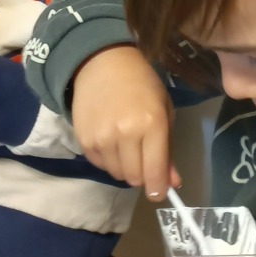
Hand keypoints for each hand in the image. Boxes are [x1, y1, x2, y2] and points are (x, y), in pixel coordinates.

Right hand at [72, 45, 178, 198]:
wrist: (102, 63)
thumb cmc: (141, 84)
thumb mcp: (163, 111)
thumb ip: (168, 150)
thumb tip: (172, 183)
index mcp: (152, 124)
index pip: (154, 171)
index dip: (158, 188)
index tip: (158, 193)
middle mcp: (125, 133)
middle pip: (134, 178)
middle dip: (142, 175)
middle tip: (143, 159)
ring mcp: (102, 137)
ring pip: (116, 174)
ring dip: (124, 167)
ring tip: (126, 145)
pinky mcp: (83, 139)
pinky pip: (100, 165)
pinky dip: (108, 160)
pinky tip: (111, 140)